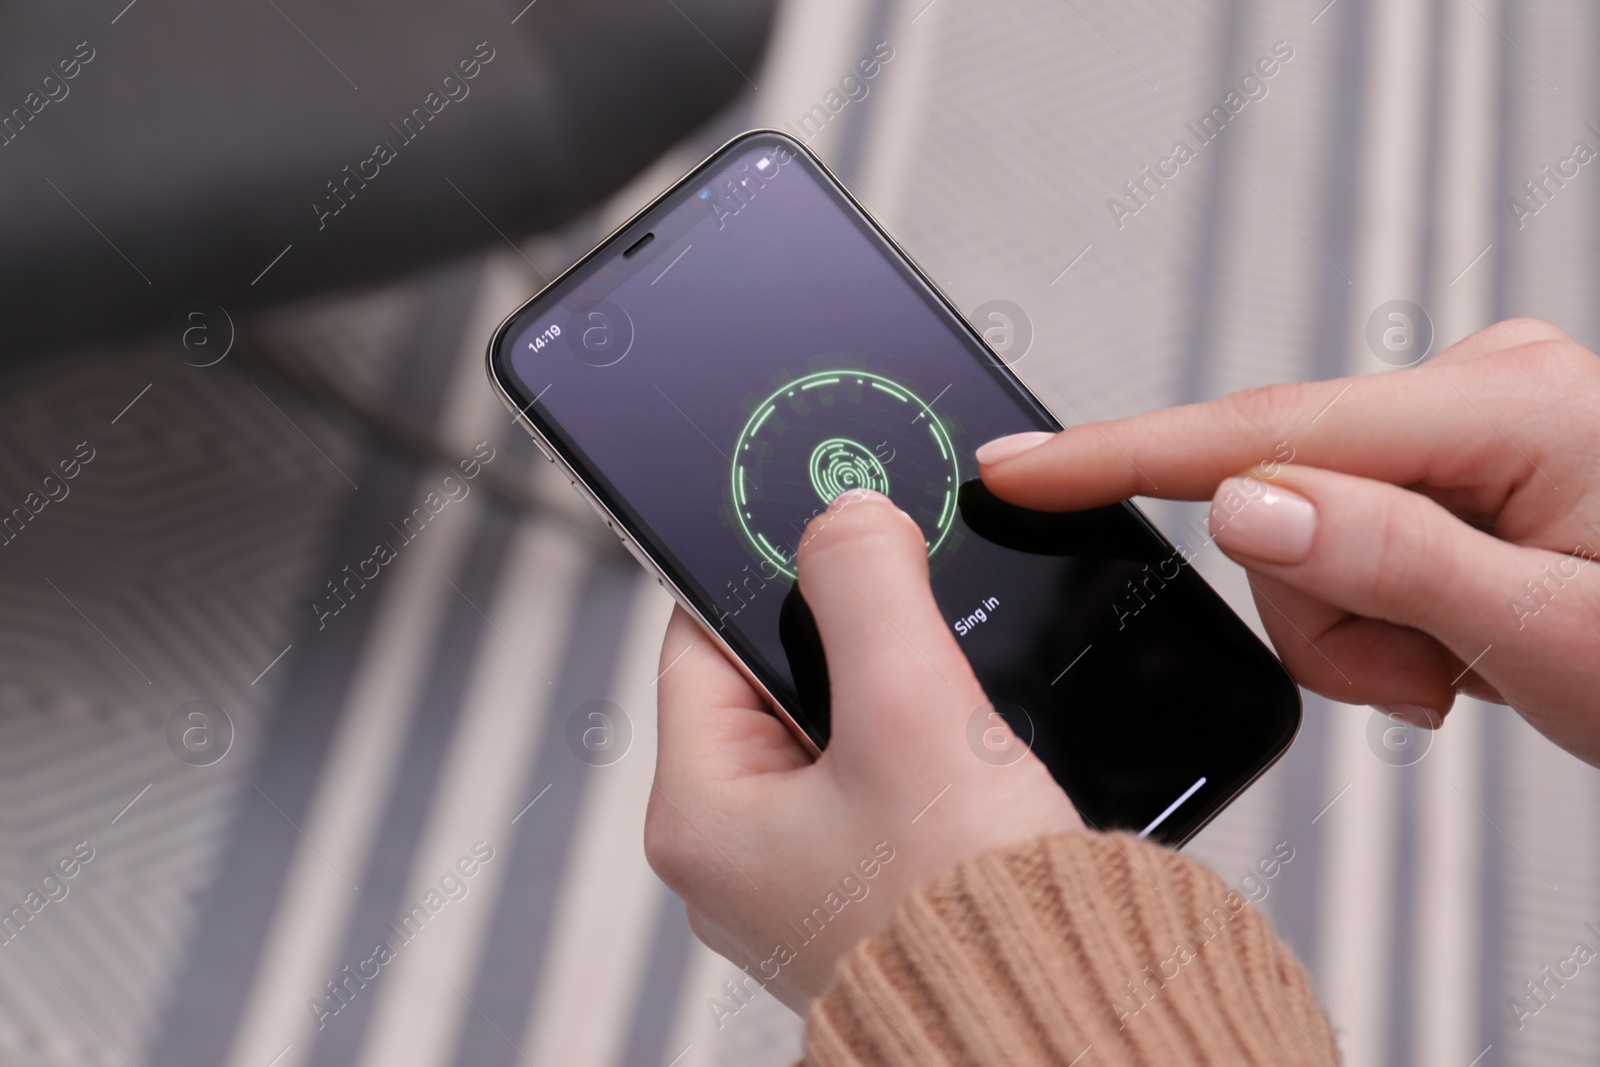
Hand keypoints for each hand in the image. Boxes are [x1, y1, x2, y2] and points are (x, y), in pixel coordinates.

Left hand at [644, 490, 1081, 1010]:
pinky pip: (876, 784)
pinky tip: (967, 745)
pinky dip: (918, 750)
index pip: (699, 637)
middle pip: (770, 681)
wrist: (1061, 1033)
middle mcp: (735, 857)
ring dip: (890, 695)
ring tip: (946, 692)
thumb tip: (844, 517)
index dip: (762, 570)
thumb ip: (866, 590)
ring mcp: (802, 880)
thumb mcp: (910, 714)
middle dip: (843, 635)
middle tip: (904, 594)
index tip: (818, 523)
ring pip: (833, 732)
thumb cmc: (971, 918)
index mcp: (699, 816)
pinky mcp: (868, 894)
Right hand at [978, 318, 1599, 763]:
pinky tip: (1456, 637)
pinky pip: (1350, 533)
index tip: (1023, 468)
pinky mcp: (1458, 465)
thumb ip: (1390, 561)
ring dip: (1357, 624)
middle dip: (1325, 610)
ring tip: (1455, 667)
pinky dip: (1380, 610)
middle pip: (1284, 497)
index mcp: (1508, 408)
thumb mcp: (1554, 635)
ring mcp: (1471, 426)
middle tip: (1423, 678)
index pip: (1268, 425)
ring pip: (1308, 530)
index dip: (1124, 453)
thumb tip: (1246, 504)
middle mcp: (1483, 392)